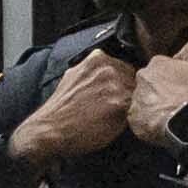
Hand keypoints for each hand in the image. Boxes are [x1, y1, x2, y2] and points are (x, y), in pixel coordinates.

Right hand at [9, 47, 137, 165]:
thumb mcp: (74, 76)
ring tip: (111, 118)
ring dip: (130, 106)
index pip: (125, 68)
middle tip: (112, 110)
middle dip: (128, 93)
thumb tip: (112, 71)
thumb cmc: (61, 108)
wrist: (49, 129)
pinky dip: (129, 119)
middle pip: (134, 80)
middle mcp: (108, 67)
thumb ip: (93, 70)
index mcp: (98, 58)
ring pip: (137, 95)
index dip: (122, 85)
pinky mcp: (120, 104)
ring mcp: (115, 85)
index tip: (114, 97)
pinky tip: (114, 124)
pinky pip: (136, 110)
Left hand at [125, 40, 187, 139]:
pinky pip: (141, 117)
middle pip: (152, 82)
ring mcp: (137, 97)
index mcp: (158, 63)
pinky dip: (150, 120)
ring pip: (146, 99)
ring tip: (172, 113)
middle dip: (162, 90)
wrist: (185, 122)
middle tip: (177, 100)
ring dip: (156, 104)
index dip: (174, 76)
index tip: (181, 85)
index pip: (163, 66)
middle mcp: (143, 78)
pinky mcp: (134, 117)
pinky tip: (163, 122)